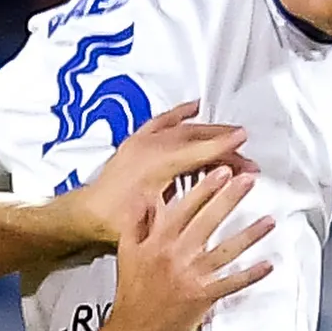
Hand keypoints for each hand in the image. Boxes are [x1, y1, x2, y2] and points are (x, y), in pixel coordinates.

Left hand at [82, 105, 252, 245]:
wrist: (87, 215)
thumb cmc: (116, 222)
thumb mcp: (159, 218)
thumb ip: (188, 202)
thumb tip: (216, 192)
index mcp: (158, 164)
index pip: (200, 150)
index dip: (225, 146)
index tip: (244, 142)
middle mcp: (150, 146)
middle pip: (196, 137)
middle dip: (223, 141)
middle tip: (244, 150)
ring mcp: (142, 141)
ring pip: (183, 128)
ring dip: (208, 129)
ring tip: (230, 133)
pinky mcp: (135, 141)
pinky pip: (162, 120)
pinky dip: (179, 113)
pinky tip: (193, 108)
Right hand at [106, 169, 272, 330]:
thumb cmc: (132, 295)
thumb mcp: (127, 252)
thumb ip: (136, 223)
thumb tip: (145, 197)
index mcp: (158, 242)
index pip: (184, 208)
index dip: (205, 188)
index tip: (221, 170)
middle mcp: (176, 255)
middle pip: (208, 221)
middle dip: (230, 198)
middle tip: (249, 181)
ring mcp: (191, 276)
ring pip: (225, 250)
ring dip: (249, 234)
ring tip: (269, 221)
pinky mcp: (202, 297)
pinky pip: (231, 283)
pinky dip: (250, 275)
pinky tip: (267, 264)